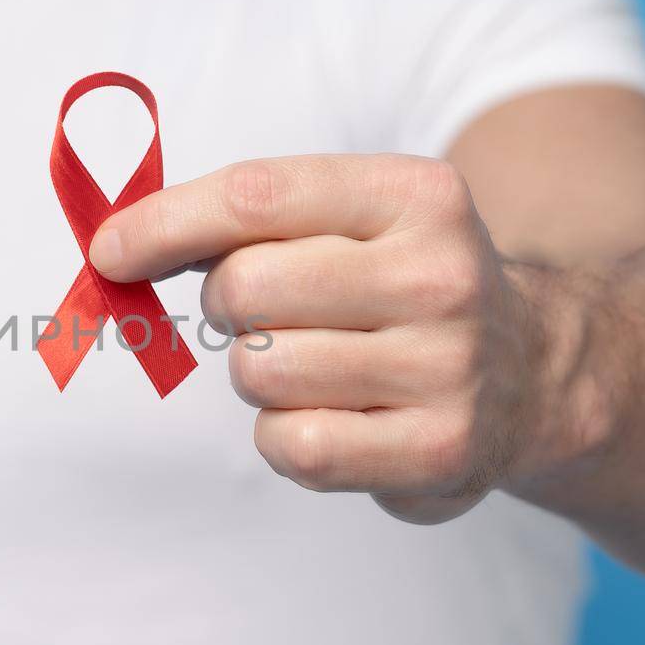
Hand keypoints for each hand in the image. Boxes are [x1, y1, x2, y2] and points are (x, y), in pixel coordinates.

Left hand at [90, 153, 555, 522]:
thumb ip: (247, 219)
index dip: (163, 223)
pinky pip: (293, 447)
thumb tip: (119, 244)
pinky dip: (283, 438)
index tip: (109, 249)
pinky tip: (333, 418)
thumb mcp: (353, 218)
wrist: (534, 370)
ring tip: (318, 368)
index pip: (256, 196)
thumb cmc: (399, 285)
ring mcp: (449, 367)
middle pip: (246, 288)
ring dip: (260, 376)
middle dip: (226, 306)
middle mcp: (441, 275)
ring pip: (260, 373)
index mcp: (415, 194)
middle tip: (266, 314)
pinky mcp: (441, 450)